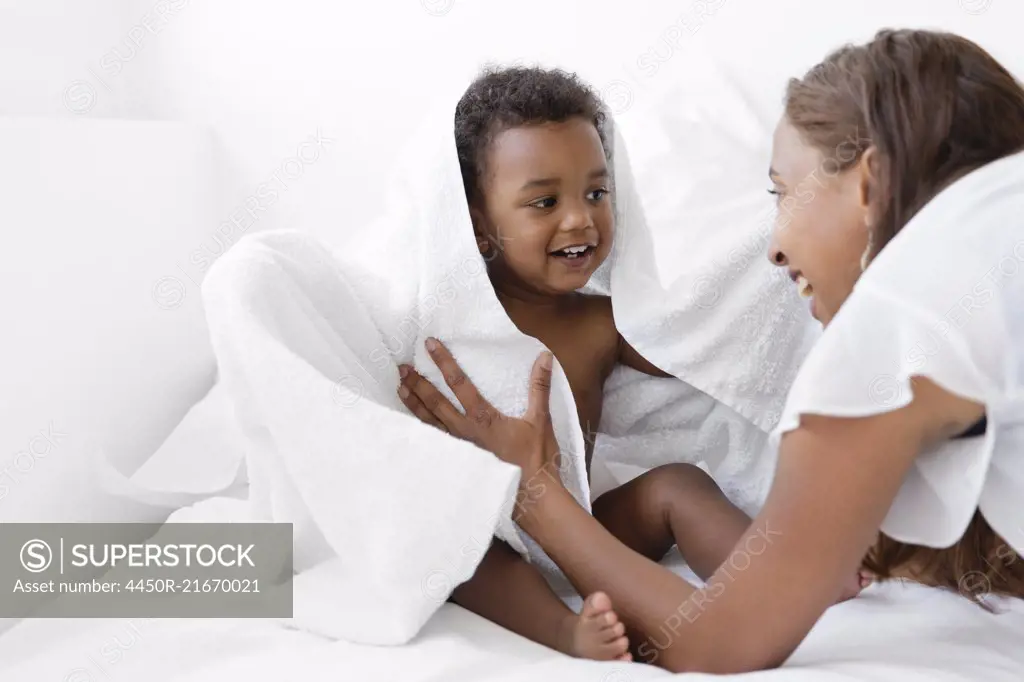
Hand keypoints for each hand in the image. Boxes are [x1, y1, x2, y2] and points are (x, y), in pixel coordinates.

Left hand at [396, 338, 563, 488]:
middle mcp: (465, 431)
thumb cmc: (536, 459)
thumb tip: (544, 357)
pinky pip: (435, 440)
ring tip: (399, 388)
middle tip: (402, 367)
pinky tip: (412, 424)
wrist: (532, 496)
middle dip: (418, 383)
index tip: (430, 344)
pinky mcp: (459, 461)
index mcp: (483, 418)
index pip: (459, 383)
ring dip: (413, 404)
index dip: (444, 362)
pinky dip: (420, 428)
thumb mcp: (540, 419)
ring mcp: (459, 448)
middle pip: (435, 403)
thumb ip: (539, 386)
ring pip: (429, 422)